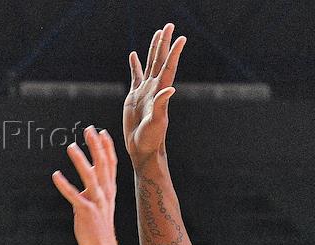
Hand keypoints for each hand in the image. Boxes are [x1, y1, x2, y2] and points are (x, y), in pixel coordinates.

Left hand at [53, 127, 119, 244]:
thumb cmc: (99, 227)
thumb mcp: (100, 204)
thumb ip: (94, 190)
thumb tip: (86, 178)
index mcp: (109, 191)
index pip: (111, 165)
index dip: (107, 148)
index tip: (102, 132)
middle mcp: (105, 194)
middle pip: (102, 165)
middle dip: (96, 147)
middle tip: (89, 129)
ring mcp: (96, 203)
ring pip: (90, 177)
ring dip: (80, 161)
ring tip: (71, 147)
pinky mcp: (86, 212)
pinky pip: (74, 196)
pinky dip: (64, 186)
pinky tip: (55, 176)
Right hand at [124, 23, 185, 165]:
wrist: (141, 149)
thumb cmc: (151, 139)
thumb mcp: (156, 122)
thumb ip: (161, 105)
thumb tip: (170, 89)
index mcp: (160, 92)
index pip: (168, 67)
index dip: (174, 52)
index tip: (181, 37)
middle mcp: (154, 88)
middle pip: (160, 60)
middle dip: (165, 43)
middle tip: (169, 26)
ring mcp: (144, 91)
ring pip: (149, 64)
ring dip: (153, 49)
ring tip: (157, 33)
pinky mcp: (134, 97)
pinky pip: (135, 76)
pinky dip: (135, 65)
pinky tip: (133, 55)